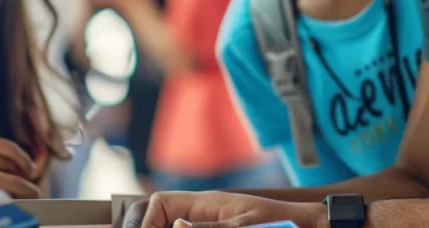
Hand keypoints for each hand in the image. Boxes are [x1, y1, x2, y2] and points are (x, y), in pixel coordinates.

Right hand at [0, 133, 42, 198]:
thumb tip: (19, 169)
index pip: (8, 147)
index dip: (24, 159)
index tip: (31, 168)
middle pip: (11, 163)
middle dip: (23, 175)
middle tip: (32, 186)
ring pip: (10, 178)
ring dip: (24, 187)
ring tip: (33, 195)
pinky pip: (3, 190)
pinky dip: (14, 195)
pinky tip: (18, 202)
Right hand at [121, 191, 324, 227]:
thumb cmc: (284, 223)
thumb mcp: (245, 227)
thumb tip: (175, 227)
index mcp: (206, 204)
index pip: (160, 204)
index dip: (144, 221)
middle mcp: (203, 217)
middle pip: (161, 219)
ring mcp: (211, 226)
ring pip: (176, 226)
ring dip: (162, 226)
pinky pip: (190, 227)